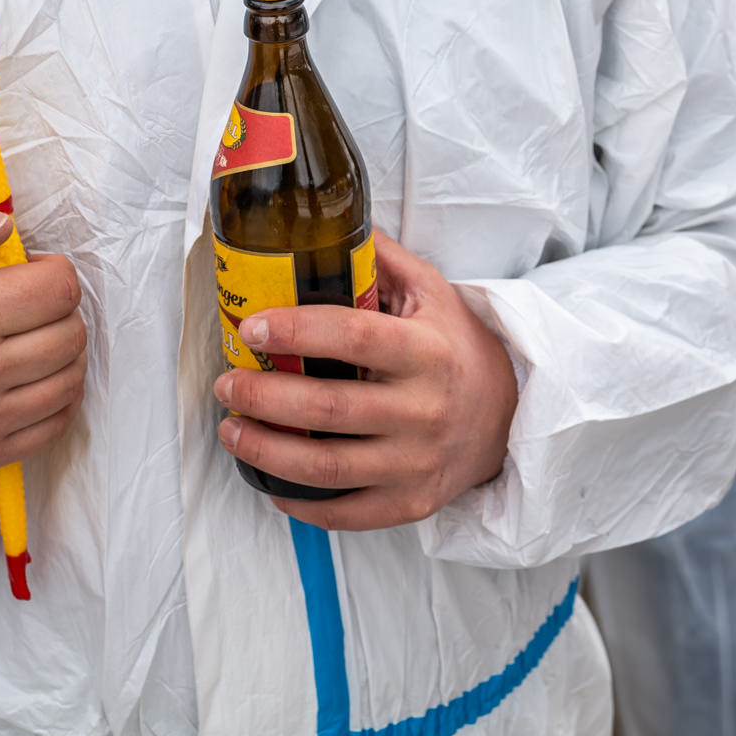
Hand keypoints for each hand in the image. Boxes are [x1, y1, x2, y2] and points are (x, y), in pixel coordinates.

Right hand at [0, 192, 86, 474]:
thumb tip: (0, 225)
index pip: (60, 289)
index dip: (51, 271)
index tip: (27, 274)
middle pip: (72, 334)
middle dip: (59, 311)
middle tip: (27, 306)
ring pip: (72, 378)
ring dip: (62, 353)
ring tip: (29, 338)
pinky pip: (59, 421)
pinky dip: (56, 395)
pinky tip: (29, 375)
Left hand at [214, 230, 516, 529]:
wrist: (510, 415)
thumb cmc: (455, 346)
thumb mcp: (431, 290)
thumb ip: (379, 259)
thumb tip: (320, 225)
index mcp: (425, 351)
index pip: (352, 336)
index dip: (296, 331)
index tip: (251, 328)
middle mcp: (424, 409)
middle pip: (327, 407)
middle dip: (263, 397)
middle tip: (226, 383)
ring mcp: (417, 462)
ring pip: (328, 467)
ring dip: (266, 450)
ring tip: (230, 428)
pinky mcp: (411, 502)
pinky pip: (346, 511)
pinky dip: (300, 502)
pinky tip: (267, 480)